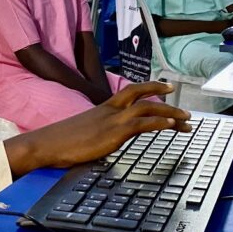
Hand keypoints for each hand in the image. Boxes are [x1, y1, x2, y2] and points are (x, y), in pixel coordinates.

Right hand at [4, 82, 189, 176]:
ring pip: (147, 108)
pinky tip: (171, 126)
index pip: (130, 91)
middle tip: (183, 106)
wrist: (46, 144)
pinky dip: (159, 122)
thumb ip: (98, 132)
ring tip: (186, 120)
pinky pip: (141, 123)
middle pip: (141, 93)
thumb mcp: (83, 132)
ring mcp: (112, 120)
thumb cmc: (60, 142)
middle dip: (164, 95)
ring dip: (170, 113)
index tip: (165, 88)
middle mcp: (109, 110)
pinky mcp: (113, 132)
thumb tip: (106, 141)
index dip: (149, 87)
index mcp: (102, 108)